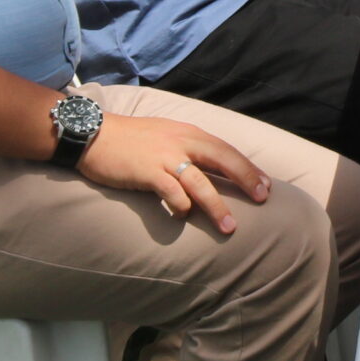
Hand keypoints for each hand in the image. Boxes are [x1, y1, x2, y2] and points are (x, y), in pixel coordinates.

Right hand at [77, 110, 270, 234]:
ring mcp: (165, 157)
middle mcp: (182, 142)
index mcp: (190, 133)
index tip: (266, 185)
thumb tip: (211, 169)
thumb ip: (188, 149)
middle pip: (223, 160)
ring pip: (200, 183)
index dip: (248, 168)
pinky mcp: (147, 172)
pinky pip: (171, 193)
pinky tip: (181, 217)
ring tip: (229, 227)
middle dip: (246, 179)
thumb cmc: (131, 139)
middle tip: (263, 198)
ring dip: (216, 206)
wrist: (94, 134)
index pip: (227, 150)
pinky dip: (180, 208)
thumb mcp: (166, 135)